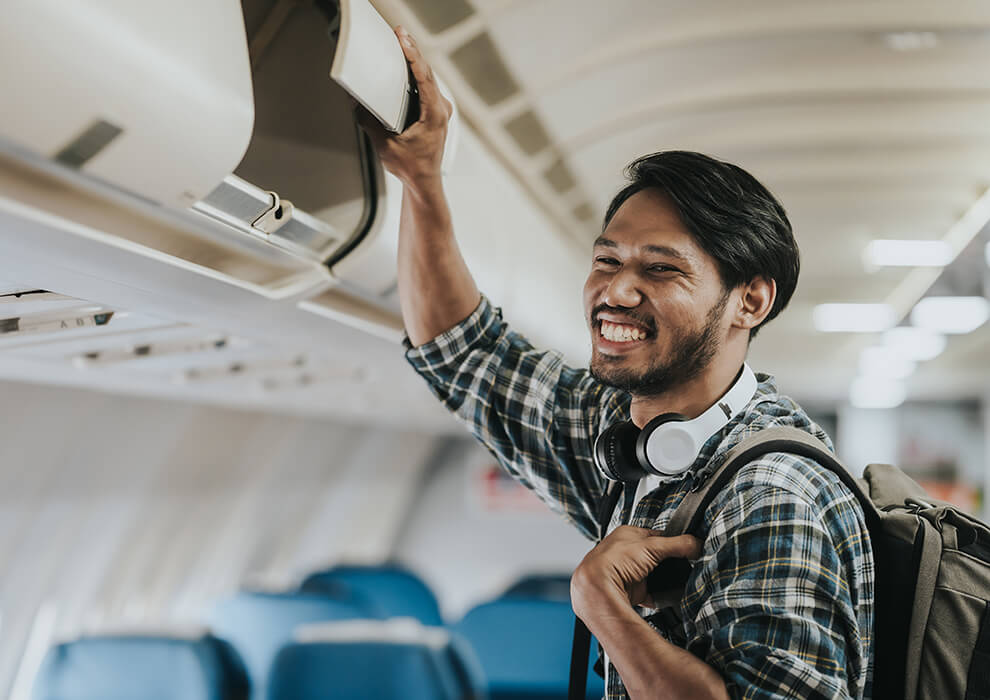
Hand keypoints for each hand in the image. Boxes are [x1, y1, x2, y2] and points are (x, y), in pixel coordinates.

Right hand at [356, 26, 452, 189]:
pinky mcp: (436, 113)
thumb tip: (356, 104)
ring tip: (402, 43)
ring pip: (428, 78)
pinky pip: (427, 87)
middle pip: (427, 72)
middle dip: (412, 51)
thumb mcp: (385, 145)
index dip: (413, 56)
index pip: (424, 78)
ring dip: (415, 61)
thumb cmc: (411, 168)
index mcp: (435, 114)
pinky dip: (416, 74)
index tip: (403, 40)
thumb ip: (370, 122)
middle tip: (399, 33)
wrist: (423, 182)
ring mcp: (440, 110)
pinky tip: (407, 64)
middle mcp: (441, 110)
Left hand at [571, 526, 701, 622]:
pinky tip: (665, 594)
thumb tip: (696, 544)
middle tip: (682, 565)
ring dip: (663, 578)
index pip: (656, 535)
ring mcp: (627, 572)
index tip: (686, 548)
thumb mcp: (652, 546)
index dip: (672, 541)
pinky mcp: (631, 590)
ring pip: (653, 574)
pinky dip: (660, 595)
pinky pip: (651, 592)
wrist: (598, 590)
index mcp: (627, 534)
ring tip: (673, 579)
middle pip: (655, 556)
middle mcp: (625, 552)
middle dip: (667, 562)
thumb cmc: (613, 562)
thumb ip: (678, 544)